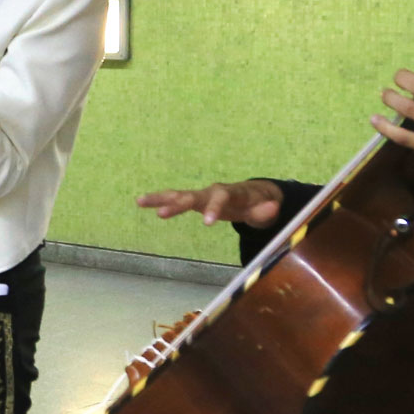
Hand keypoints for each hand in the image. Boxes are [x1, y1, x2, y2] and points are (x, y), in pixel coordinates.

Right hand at [137, 180, 283, 226]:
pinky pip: (175, 199)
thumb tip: (273, 207)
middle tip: (163, 214)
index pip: (221, 198)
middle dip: (178, 204)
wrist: (254, 195)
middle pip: (194, 195)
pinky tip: (141, 202)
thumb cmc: (259, 203)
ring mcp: (202, 195)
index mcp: (231, 193)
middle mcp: (213, 191)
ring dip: (160, 198)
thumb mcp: (267, 209)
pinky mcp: (194, 200)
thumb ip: (267, 210)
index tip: (207, 223)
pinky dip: (159, 200)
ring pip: (179, 195)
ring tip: (140, 201)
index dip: (213, 208)